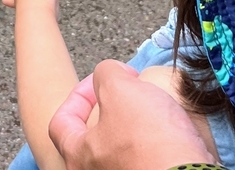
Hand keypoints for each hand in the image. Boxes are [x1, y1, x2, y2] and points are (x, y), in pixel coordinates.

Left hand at [49, 60, 217, 169]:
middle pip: (93, 139)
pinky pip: (148, 162)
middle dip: (111, 111)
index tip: (99, 83)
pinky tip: (173, 134)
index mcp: (79, 159)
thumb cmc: (150, 142)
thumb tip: (110, 74)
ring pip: (122, 151)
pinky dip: (157, 147)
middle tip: (129, 96)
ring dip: (137, 128)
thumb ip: (105, 74)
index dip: (78, 95)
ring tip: (155, 111)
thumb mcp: (118, 87)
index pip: (61, 124)